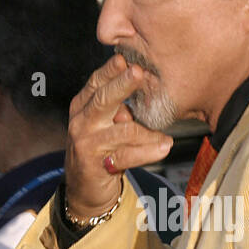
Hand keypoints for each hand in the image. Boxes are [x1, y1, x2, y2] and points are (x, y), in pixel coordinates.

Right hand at [64, 53, 172, 218]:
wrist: (85, 190)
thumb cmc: (102, 149)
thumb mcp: (105, 123)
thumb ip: (118, 106)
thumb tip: (142, 86)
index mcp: (83, 106)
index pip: (97, 83)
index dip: (111, 70)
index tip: (126, 58)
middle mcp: (82, 122)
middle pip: (103, 99)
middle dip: (122, 85)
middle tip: (138, 72)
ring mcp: (86, 143)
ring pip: (123, 131)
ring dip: (148, 134)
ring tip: (166, 138)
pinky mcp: (94, 164)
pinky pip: (127, 156)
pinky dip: (149, 152)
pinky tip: (164, 148)